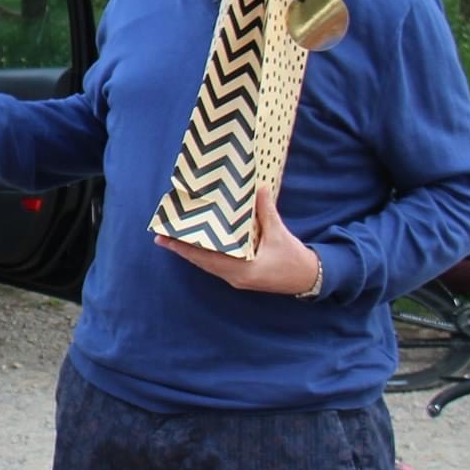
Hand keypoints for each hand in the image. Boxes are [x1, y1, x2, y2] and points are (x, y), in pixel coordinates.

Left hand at [154, 186, 320, 294]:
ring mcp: (236, 279)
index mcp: (243, 269)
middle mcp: (235, 277)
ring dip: (190, 253)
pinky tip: (196, 246)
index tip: (165, 240)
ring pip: (207, 266)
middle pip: (201, 263)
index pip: (207, 258)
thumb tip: (258, 190)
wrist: (308, 278)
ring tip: (173, 240)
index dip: (184, 248)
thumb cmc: (294, 258)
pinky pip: (216, 266)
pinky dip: (204, 256)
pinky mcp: (240, 277)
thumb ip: (266, 212)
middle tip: (161, 237)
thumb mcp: (280, 234)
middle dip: (181, 250)